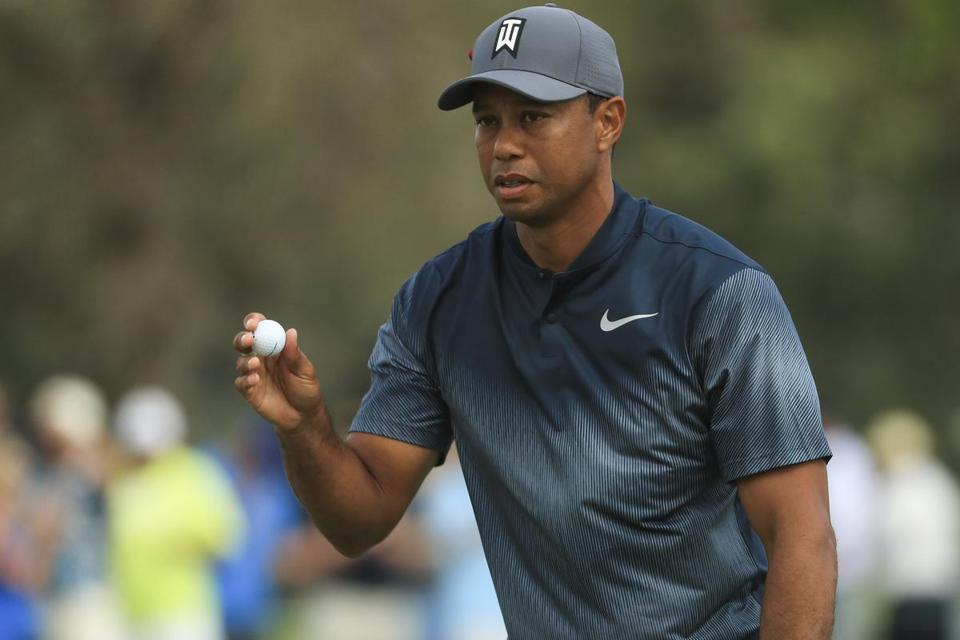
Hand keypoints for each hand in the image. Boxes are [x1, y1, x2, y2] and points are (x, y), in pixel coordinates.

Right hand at [233, 312, 323, 430]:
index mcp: (275, 347)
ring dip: (245, 361)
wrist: (303, 415)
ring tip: (256, 365)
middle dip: (242, 339)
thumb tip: (291, 332)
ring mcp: (254, 374)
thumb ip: (295, 354)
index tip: (253, 323)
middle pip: (244, 342)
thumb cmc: (306, 388)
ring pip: (241, 362)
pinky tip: (255, 380)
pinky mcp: (249, 390)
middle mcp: (261, 357)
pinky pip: (241, 382)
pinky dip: (245, 379)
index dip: (254, 322)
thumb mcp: (305, 371)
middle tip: (248, 340)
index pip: (261, 328)